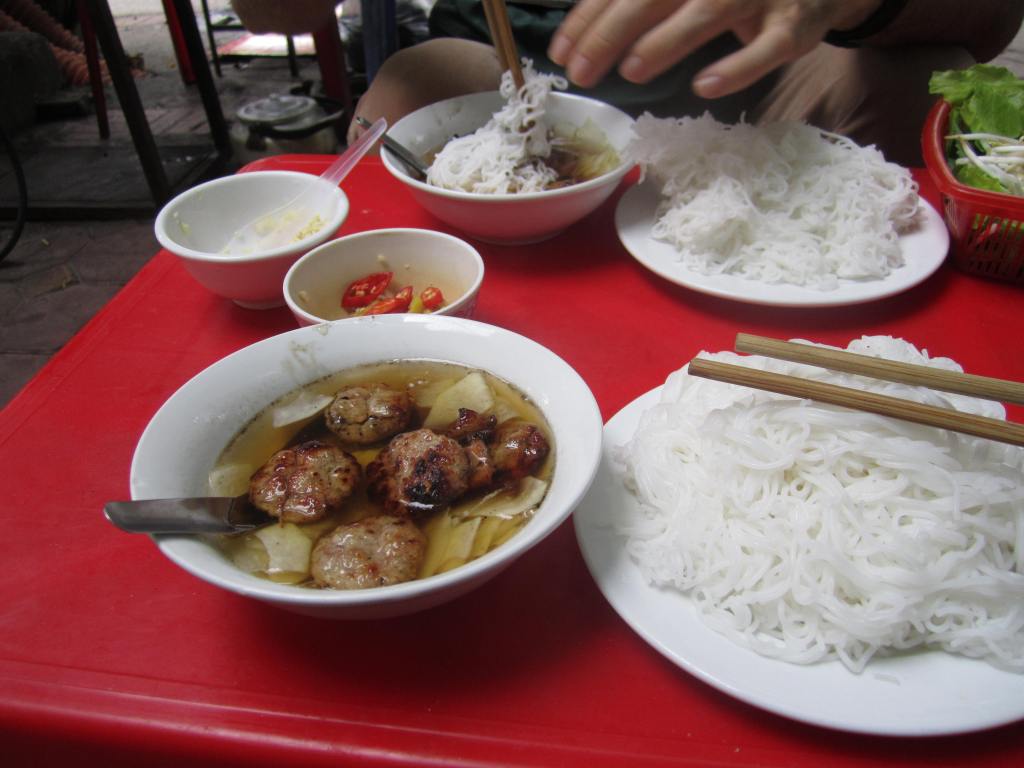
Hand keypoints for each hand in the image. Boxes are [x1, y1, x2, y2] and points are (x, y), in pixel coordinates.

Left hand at [547, 0, 881, 97]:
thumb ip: (644, 3)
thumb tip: (582, 34)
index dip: (589, 15)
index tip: (560, 51)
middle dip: (611, 31)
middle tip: (580, 71)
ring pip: (708, 12)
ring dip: (666, 41)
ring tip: (631, 69)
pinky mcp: (795, 25)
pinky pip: (768, 47)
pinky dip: (737, 67)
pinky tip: (705, 86)